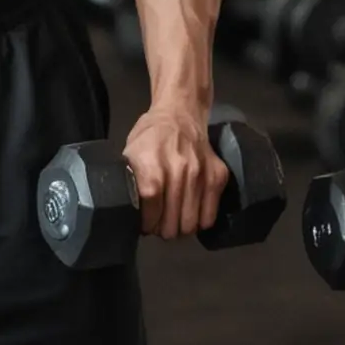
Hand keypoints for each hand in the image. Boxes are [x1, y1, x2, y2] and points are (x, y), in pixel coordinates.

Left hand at [123, 105, 229, 239]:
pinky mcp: (218, 175)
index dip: (148, 224)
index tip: (146, 226)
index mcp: (152, 166)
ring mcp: (201, 173)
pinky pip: (210, 216)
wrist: (180, 114)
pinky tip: (191, 212)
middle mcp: (179, 170)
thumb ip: (130, 182)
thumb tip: (126, 211)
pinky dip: (200, 221)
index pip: (152, 211)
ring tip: (175, 220)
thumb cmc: (151, 135)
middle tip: (160, 224)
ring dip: (181, 228)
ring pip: (191, 223)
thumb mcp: (130, 154)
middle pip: (173, 223)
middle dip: (164, 230)